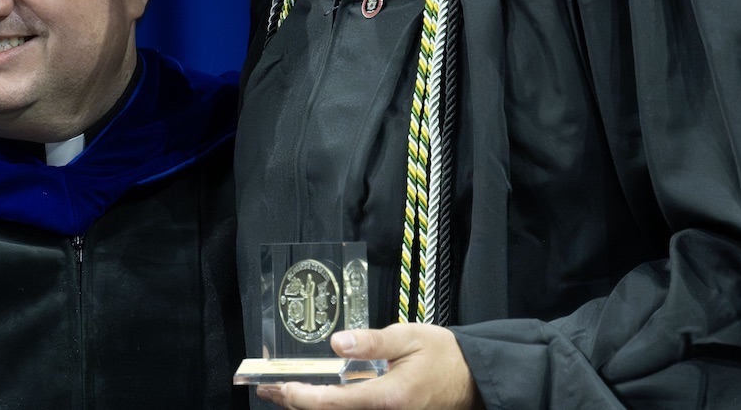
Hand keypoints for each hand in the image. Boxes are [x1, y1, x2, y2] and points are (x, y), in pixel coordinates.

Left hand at [256, 323, 482, 409]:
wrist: (474, 380)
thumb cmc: (444, 356)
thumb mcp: (410, 337)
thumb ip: (373, 341)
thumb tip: (337, 344)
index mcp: (388, 396)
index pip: (333, 403)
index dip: (302, 397)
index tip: (280, 385)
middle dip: (294, 404)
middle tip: (266, 388)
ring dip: (307, 407)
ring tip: (279, 393)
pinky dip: (328, 406)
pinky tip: (313, 397)